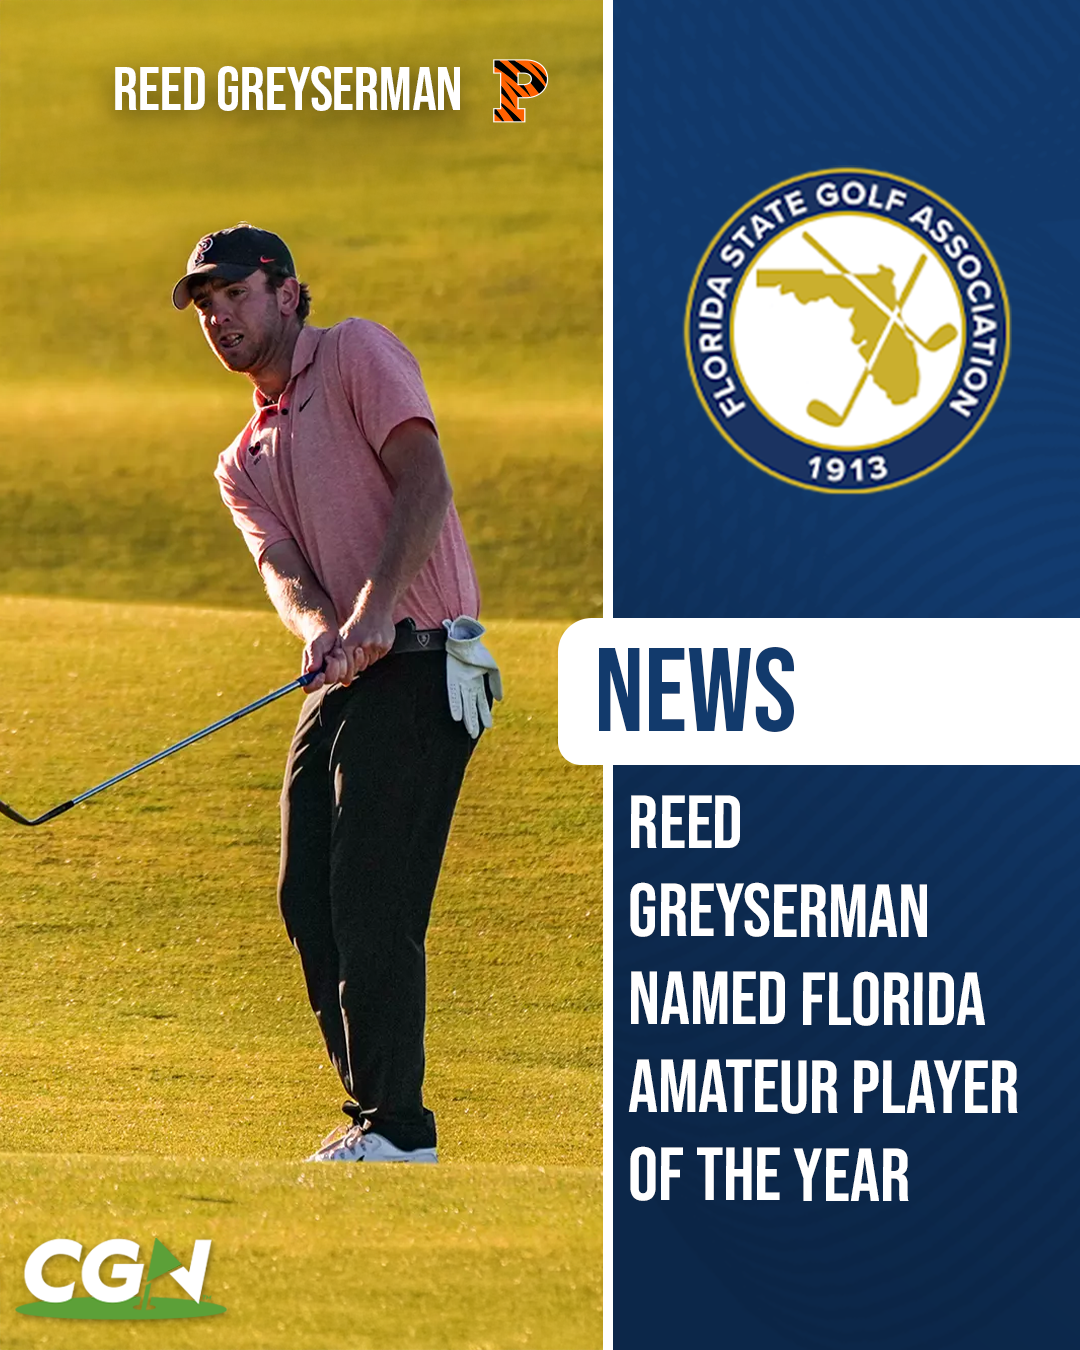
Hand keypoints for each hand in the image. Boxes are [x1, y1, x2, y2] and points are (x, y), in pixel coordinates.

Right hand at [302, 626, 347, 691]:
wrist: (331, 633)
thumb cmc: (319, 639)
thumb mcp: (315, 644)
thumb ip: (313, 656)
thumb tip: (310, 670)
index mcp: (309, 673)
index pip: (308, 688)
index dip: (315, 684)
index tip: (321, 674)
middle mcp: (322, 676)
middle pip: (330, 680)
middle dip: (333, 665)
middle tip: (332, 654)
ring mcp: (336, 674)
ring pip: (342, 675)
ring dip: (342, 660)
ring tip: (338, 649)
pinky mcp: (347, 670)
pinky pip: (353, 671)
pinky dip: (352, 659)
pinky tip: (349, 651)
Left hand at [340, 596, 396, 679]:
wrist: (375, 607)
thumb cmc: (357, 623)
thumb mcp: (343, 636)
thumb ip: (340, 657)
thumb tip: (345, 682)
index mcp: (348, 643)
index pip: (348, 668)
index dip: (348, 673)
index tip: (347, 675)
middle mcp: (362, 645)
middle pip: (360, 667)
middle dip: (358, 663)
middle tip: (358, 652)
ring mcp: (375, 645)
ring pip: (371, 662)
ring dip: (368, 657)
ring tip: (367, 643)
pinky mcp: (386, 644)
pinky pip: (380, 656)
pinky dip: (377, 652)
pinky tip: (375, 641)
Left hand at [443, 616, 502, 737]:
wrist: (466, 639)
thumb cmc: (479, 652)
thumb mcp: (492, 668)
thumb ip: (496, 683)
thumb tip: (500, 699)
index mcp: (478, 684)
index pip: (481, 703)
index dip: (484, 715)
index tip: (488, 726)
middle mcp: (468, 686)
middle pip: (472, 707)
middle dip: (474, 721)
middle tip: (474, 735)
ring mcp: (459, 684)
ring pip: (464, 705)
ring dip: (466, 718)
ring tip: (469, 731)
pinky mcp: (451, 680)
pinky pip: (453, 696)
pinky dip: (456, 706)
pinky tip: (457, 717)